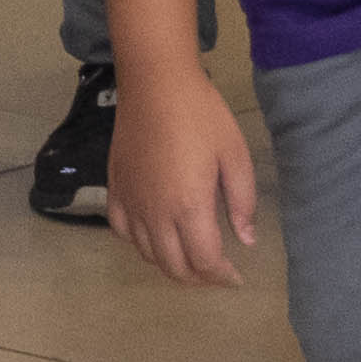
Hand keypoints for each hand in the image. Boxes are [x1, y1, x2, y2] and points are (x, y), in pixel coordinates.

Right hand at [107, 74, 263, 287]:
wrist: (156, 83)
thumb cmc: (201, 115)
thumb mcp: (235, 155)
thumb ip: (242, 202)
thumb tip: (245, 240)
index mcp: (189, 207)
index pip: (205, 261)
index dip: (223, 277)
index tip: (236, 277)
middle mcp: (155, 213)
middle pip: (174, 267)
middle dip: (199, 278)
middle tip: (216, 272)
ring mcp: (131, 202)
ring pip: (147, 254)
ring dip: (171, 264)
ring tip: (189, 257)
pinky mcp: (115, 188)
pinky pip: (121, 230)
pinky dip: (138, 243)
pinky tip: (153, 235)